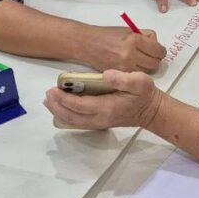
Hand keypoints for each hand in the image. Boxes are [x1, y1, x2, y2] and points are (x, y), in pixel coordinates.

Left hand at [44, 70, 161, 129]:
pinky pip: (78, 122)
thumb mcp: (139, 81)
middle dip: (56, 106)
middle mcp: (100, 118)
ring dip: (59, 112)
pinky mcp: (100, 123)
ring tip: (49, 101)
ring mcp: (99, 122)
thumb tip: (106, 74)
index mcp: (107, 107)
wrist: (152, 111)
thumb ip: (123, 78)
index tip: (53, 89)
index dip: (64, 99)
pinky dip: (66, 116)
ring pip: (73, 121)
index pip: (79, 105)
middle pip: (71, 116)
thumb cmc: (145, 94)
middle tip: (46, 94)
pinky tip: (61, 109)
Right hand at [83, 26, 165, 72]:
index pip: (158, 50)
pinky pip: (135, 76)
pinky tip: (132, 66)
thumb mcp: (128, 30)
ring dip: (146, 67)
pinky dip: (136, 72)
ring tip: (140, 61)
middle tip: (150, 57)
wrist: (87, 43)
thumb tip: (156, 44)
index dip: (161, 51)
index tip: (159, 51)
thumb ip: (143, 36)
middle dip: (155, 60)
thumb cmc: (107, 35)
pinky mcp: (118, 74)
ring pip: (147, 72)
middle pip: (155, 63)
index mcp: (134, 39)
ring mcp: (124, 66)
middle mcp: (131, 54)